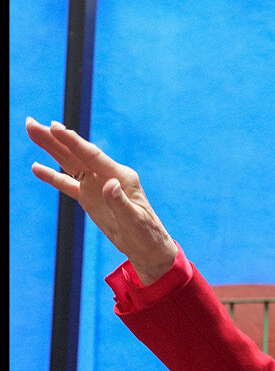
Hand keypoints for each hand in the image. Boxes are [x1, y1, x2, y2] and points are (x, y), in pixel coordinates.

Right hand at [26, 117, 177, 284]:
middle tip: (31, 123)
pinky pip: (68, 184)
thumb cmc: (146, 233)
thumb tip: (109, 184)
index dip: (72, 141)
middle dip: (54, 138)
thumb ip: (120, 202)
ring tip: (32, 131)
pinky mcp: (89, 197)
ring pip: (69, 163)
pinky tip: (36, 167)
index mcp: (121, 176)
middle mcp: (107, 175)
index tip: (54, 127)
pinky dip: (52, 176)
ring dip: (50, 148)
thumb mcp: (135, 220)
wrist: (148, 247)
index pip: (92, 155)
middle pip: (76, 153)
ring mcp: (96, 185)